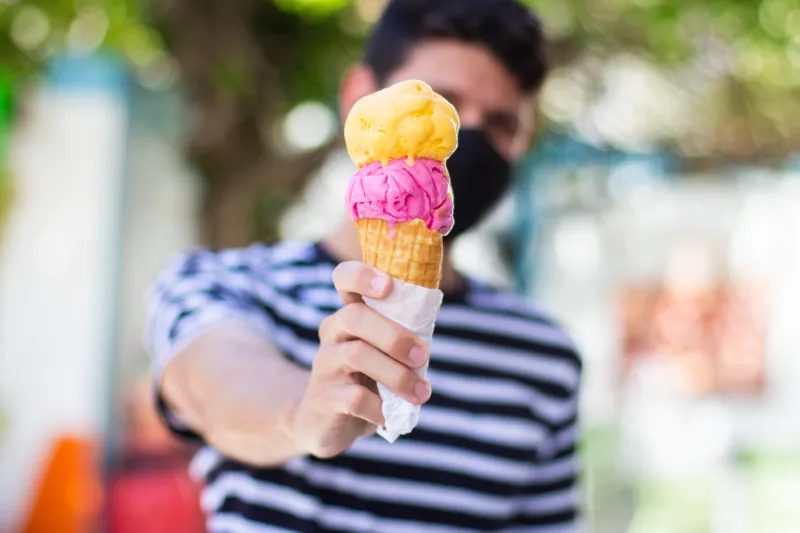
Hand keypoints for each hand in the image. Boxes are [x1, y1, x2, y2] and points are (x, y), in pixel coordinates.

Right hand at [284, 261, 430, 457]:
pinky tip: (389, 415)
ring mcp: (325, 364)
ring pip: (357, 355)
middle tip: (422, 355)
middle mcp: (332, 332)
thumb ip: (402, 334)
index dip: (362, 275)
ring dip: (397, 375)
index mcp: (349, 315)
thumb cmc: (364, 380)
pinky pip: (355, 398)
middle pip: (354, 316)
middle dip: (394, 336)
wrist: (325, 425)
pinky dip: (380, 407)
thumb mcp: (383, 353)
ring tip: (420, 393)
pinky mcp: (324, 398)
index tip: (388, 285)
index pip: (344, 278)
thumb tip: (431, 318)